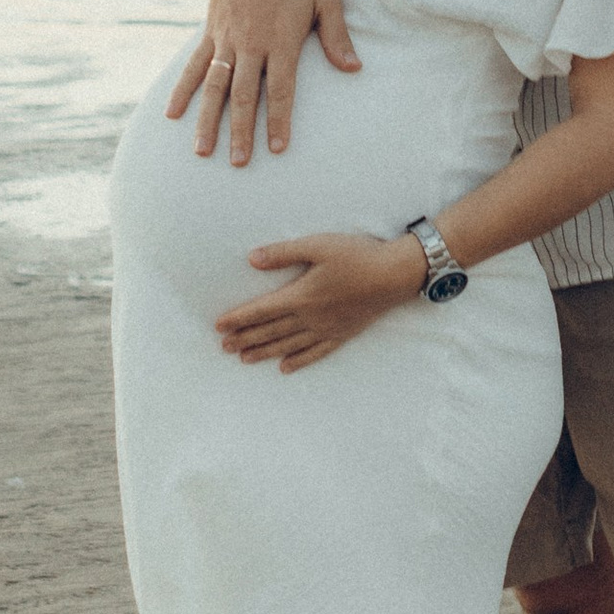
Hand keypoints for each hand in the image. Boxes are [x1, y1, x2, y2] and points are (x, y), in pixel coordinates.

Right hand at [165, 0, 358, 161]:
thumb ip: (338, 36)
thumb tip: (354, 68)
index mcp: (280, 40)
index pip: (279, 89)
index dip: (278, 120)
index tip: (277, 149)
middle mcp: (250, 43)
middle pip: (243, 95)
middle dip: (240, 132)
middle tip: (238, 163)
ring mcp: (226, 38)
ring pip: (214, 86)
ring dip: (208, 120)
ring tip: (202, 151)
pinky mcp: (210, 31)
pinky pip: (194, 66)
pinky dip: (183, 91)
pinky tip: (173, 115)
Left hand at [214, 230, 425, 371]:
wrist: (395, 275)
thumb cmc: (357, 255)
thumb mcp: (318, 246)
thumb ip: (284, 253)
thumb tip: (252, 259)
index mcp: (301, 296)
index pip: (261, 311)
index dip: (238, 319)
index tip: (219, 326)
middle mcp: (310, 317)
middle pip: (270, 331)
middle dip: (245, 338)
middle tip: (223, 347)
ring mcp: (327, 329)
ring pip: (288, 345)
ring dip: (264, 352)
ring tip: (244, 359)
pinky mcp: (342, 334)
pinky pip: (315, 353)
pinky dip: (298, 361)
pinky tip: (284, 368)